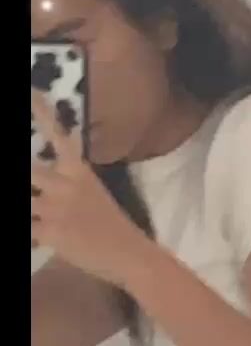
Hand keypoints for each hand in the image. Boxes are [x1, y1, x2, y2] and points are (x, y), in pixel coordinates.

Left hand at [31, 91, 148, 283]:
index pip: (57, 136)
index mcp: (79, 172)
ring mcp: (56, 208)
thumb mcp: (94, 193)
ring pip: (25, 198)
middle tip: (32, 182)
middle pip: (29, 168)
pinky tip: (36, 237)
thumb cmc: (113, 227)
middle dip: (27, 172)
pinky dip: (30, 232)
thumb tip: (54, 171)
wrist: (130, 254)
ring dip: (29, 204)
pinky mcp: (50, 232)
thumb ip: (70, 179)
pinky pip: (27, 226)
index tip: (31, 91)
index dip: (41, 113)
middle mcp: (65, 185)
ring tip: (36, 210)